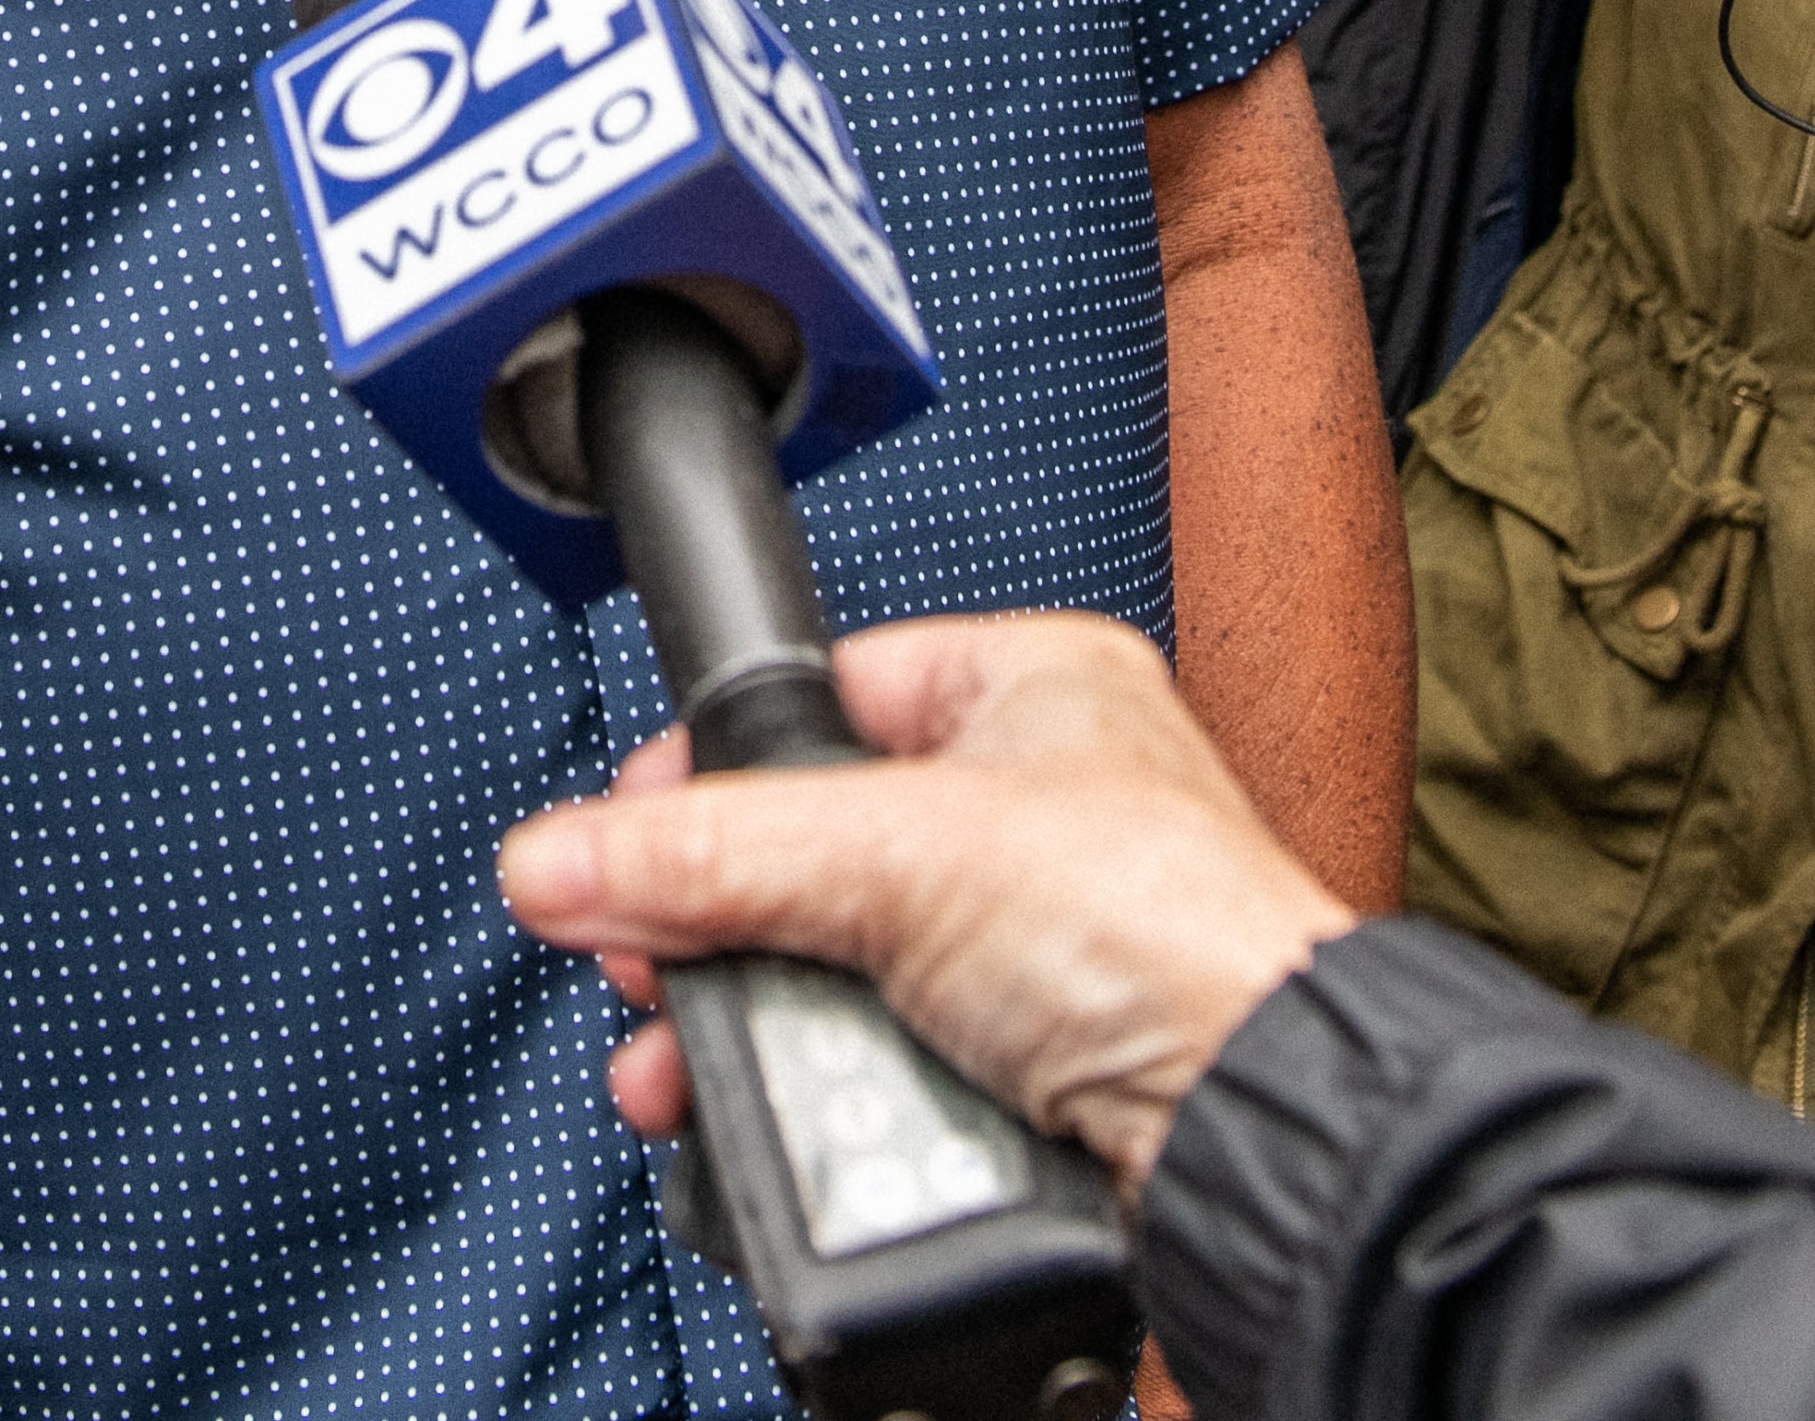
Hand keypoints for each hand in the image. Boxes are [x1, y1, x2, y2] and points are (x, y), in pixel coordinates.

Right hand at [495, 613, 1353, 1198]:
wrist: (1256, 1127)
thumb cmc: (1167, 934)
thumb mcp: (891, 854)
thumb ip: (705, 854)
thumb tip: (558, 858)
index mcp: (1032, 687)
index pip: (826, 692)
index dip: (716, 763)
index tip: (628, 833)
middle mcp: (1038, 806)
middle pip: (808, 853)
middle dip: (712, 928)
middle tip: (648, 967)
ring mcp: (1035, 946)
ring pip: (832, 972)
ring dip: (751, 1025)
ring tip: (689, 1065)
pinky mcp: (1025, 1068)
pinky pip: (878, 1067)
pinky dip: (819, 1097)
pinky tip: (775, 1116)